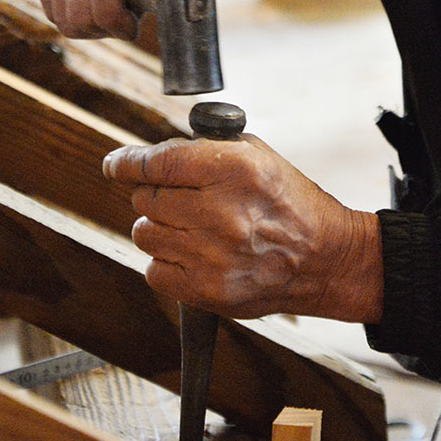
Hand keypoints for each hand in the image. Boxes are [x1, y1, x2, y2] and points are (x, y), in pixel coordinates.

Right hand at [24, 0, 175, 38]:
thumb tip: (173, 15)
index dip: (113, 16)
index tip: (131, 28)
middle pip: (76, 5)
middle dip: (101, 28)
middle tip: (121, 24)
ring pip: (59, 12)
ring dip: (85, 23)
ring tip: (108, 9)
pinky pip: (47, 4)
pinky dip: (67, 12)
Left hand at [102, 135, 383, 322]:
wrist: (325, 258)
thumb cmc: (291, 203)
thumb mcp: (258, 156)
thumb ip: (206, 149)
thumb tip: (152, 156)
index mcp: (234, 170)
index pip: (157, 162)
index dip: (127, 162)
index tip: (115, 164)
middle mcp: (220, 211)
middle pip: (146, 198)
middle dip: (157, 193)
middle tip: (181, 198)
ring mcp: (211, 255)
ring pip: (144, 233)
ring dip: (160, 227)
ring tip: (192, 227)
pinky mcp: (206, 291)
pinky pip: (154, 270)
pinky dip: (167, 261)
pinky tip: (194, 254)